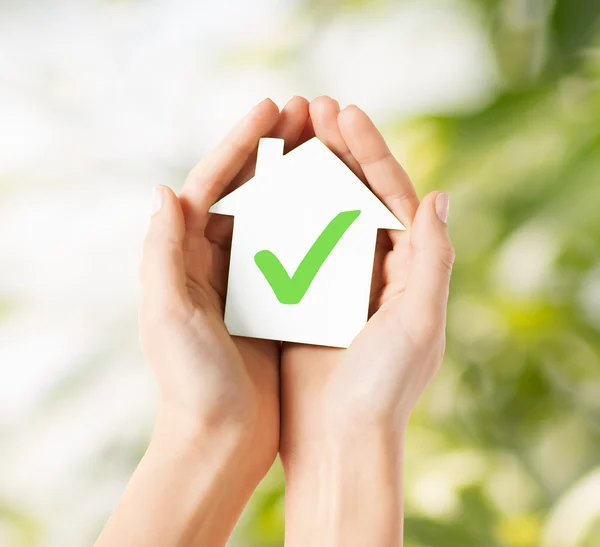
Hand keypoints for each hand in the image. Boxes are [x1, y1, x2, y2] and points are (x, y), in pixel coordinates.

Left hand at [139, 97, 308, 480]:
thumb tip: (164, 192)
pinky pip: (298, 249)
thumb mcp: (168, 317)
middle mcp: (214, 261)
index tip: (273, 108)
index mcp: (185, 258)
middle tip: (306, 110)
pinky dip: (315, 221)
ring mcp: (247, 278)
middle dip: (274, 148)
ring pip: (276, 213)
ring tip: (326, 141)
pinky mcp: (274, 301)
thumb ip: (161, 254)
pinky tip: (340, 201)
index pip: (212, 184)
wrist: (221, 440)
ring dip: (299, 177)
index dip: (241, 143)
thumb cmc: (191, 384)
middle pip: (246, 190)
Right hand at [280, 97, 453, 545]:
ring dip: (306, 172)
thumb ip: (433, 259)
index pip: (392, 194)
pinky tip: (263, 187)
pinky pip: (292, 243)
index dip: (370, 151)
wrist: (338, 441)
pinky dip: (281, 213)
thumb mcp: (420, 323)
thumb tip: (438, 196)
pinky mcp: (304, 297)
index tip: (342, 113)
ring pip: (321, 212)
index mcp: (408, 269)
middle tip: (310, 108)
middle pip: (356, 195)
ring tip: (287, 134)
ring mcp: (337, 280)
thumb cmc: (382, 388)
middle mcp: (375, 269)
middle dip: (337, 149)